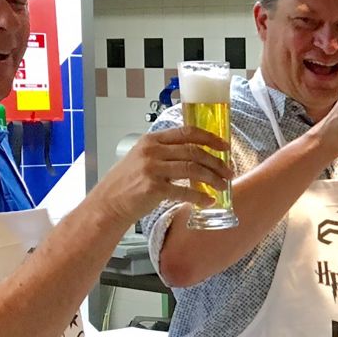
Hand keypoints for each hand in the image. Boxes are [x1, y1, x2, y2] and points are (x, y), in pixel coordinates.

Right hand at [91, 126, 233, 225]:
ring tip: (223, 186)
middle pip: (194, 151)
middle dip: (216, 162)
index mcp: (151, 140)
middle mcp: (152, 151)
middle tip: (229, 171)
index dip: (210, 138)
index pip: (187, 132)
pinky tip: (208, 201)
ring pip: (193, 169)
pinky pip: (185, 191)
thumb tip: (196, 154)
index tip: (225, 146)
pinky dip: (200, 197)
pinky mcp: (153, 188)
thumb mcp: (142, 158)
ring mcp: (152, 169)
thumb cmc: (127, 183)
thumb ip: (165, 152)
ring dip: (213, 178)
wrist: (108, 203)